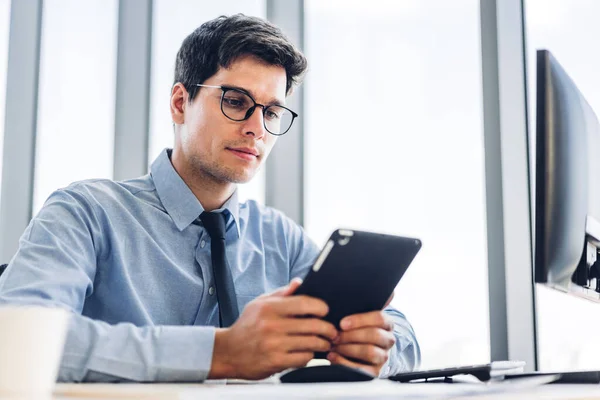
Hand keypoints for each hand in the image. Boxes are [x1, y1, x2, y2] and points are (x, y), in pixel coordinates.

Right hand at [208, 278, 338, 379]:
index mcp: (269, 308)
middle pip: (313, 325)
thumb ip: (281, 293)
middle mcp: (272, 325)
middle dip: (328, 328)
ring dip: (322, 343)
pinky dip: (310, 355)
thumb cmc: (246, 326)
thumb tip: (299, 282)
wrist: (228, 351)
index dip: (321, 307)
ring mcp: (274, 345)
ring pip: (311, 342)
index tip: (325, 310)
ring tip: (324, 342)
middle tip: (331, 330)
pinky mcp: (276, 362)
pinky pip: (303, 358)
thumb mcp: (259, 304)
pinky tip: (308, 351)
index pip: (305, 303)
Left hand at [328, 310, 395, 376]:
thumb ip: (360, 306)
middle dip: (351, 336)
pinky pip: (363, 369)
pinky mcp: (376, 372)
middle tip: (335, 336)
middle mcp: (388, 340)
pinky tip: (333, 356)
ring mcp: (383, 356)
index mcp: (387, 324)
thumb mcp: (358, 318)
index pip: (379, 318)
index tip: (342, 323)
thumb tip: (383, 293)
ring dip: (348, 348)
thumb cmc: (355, 330)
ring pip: (370, 352)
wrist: (356, 352)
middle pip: (374, 335)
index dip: (360, 320)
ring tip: (333, 346)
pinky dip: (344, 363)